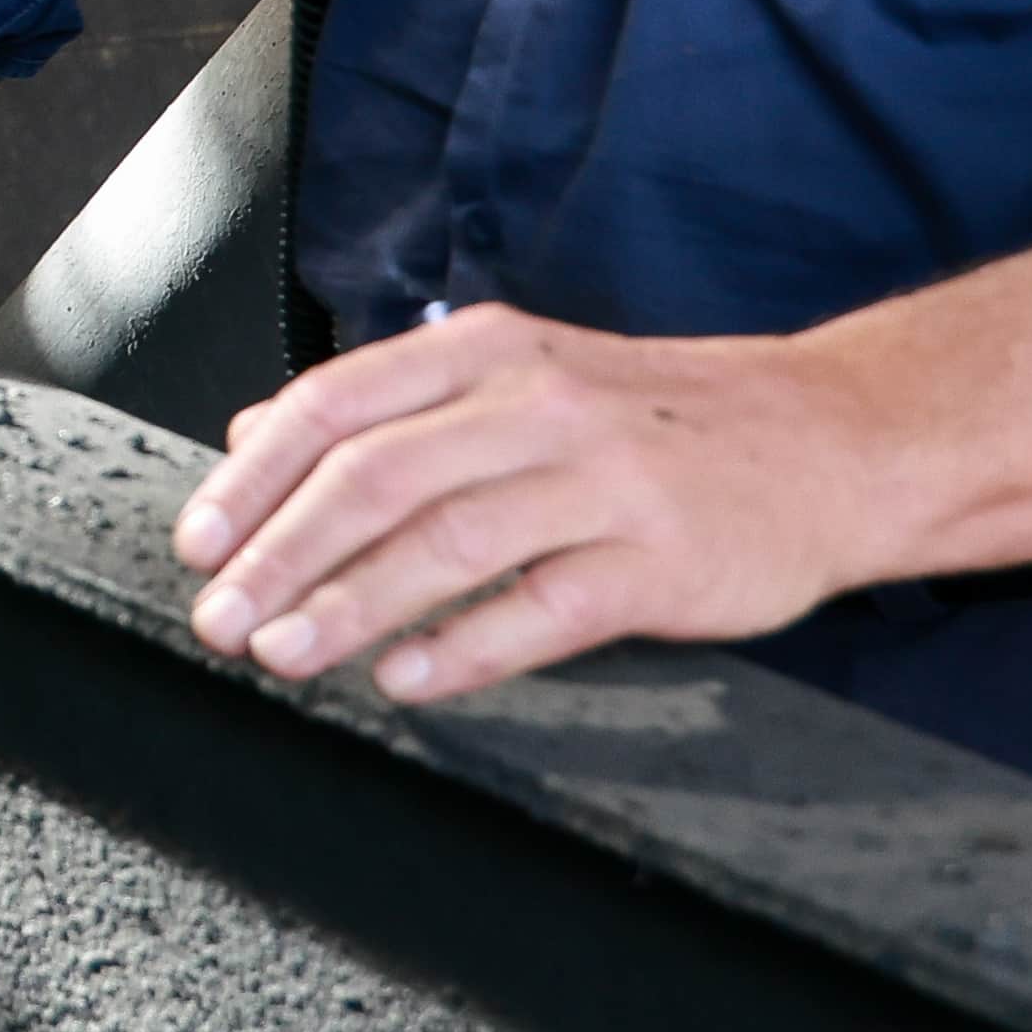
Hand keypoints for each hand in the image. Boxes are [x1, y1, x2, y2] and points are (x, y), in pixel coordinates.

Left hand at [168, 303, 890, 704]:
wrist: (833, 438)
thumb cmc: (661, 418)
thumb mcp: (523, 372)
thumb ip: (392, 404)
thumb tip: (256, 437)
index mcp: (487, 352)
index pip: (334, 406)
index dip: (253, 481)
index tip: (198, 544)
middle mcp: (538, 404)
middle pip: (375, 478)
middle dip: (280, 557)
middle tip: (220, 620)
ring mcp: (604, 482)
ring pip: (446, 544)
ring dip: (348, 606)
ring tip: (286, 654)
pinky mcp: (659, 560)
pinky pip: (541, 610)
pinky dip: (462, 648)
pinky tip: (403, 680)